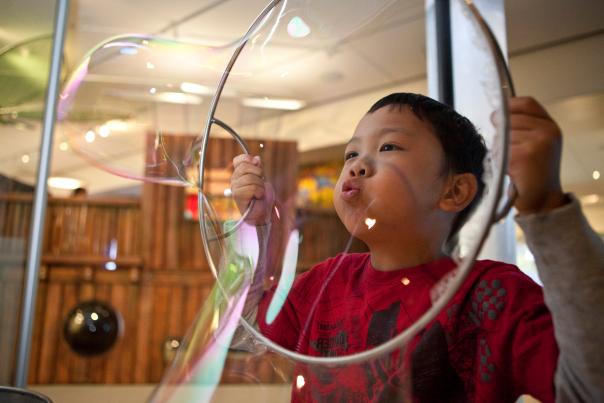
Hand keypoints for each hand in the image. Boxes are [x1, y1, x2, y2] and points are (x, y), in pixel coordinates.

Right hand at [231, 154, 273, 224]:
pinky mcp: (238, 196)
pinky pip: (253, 188)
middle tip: (260, 183)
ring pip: (250, 178)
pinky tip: (257, 197)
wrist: (261, 212)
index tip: (256, 163)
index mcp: (238, 174)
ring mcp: (234, 188)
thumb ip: (258, 168)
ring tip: (259, 192)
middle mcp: (234, 180)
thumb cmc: (261, 196)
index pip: (238, 160)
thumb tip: (256, 158)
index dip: (247, 159)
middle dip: (258, 173)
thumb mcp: (261, 178)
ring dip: (260, 185)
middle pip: (245, 167)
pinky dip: (259, 192)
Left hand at [507, 96, 567, 214]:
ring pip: (502, 135)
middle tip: (504, 149)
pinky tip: (509, 169)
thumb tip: (495, 115)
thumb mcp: (536, 145)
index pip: (526, 103)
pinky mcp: (525, 154)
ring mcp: (538, 142)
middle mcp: (548, 131)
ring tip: (510, 162)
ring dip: (499, 148)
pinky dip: (498, 159)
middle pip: (510, 119)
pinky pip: (500, 149)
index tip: (498, 116)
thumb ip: (522, 128)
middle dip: (500, 132)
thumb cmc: (534, 173)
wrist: (543, 200)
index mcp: (551, 126)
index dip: (509, 107)